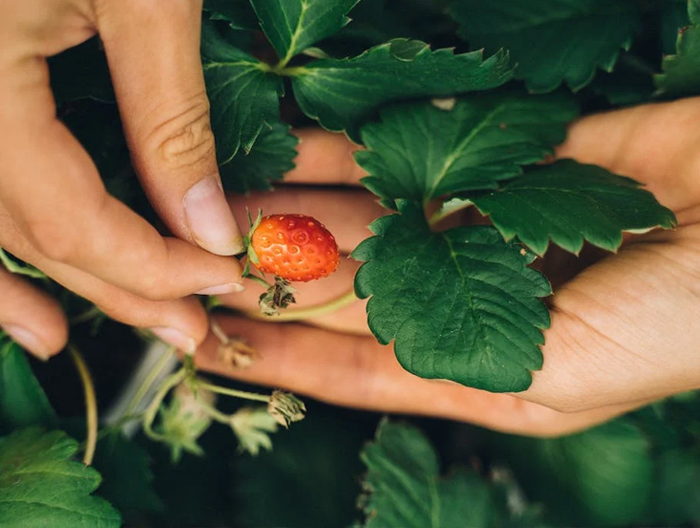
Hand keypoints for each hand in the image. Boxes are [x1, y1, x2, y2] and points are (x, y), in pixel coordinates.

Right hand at [0, 0, 244, 358]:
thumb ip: (169, 120)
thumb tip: (207, 226)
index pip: (60, 212)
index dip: (146, 262)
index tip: (217, 279)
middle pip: (20, 225)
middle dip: (106, 283)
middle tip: (179, 329)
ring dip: (24, 276)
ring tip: (59, 337)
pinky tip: (14, 273)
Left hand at [193, 97, 699, 436]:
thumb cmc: (677, 326)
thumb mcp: (558, 378)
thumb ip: (457, 366)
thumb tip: (361, 348)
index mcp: (483, 361)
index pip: (358, 363)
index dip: (285, 355)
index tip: (213, 347)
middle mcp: (473, 292)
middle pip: (352, 287)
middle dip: (276, 278)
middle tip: (197, 266)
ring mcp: (483, 223)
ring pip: (368, 216)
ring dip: (296, 211)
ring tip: (222, 205)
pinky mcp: (500, 162)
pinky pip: (408, 153)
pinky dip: (352, 150)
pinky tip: (291, 147)